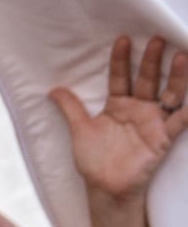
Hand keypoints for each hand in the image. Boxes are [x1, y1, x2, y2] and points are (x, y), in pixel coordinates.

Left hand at [50, 35, 187, 200]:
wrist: (105, 187)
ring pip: (168, 94)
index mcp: (117, 105)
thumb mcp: (80, 130)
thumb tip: (52, 90)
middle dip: (151, 60)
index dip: (121, 60)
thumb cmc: (94, 159)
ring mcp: (153, 121)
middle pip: (147, 80)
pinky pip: (180, 121)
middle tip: (157, 39)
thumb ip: (70, 109)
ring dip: (176, 77)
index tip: (122, 39)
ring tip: (181, 56)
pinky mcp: (163, 137)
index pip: (120, 77)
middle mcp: (138, 108)